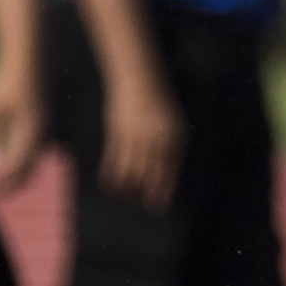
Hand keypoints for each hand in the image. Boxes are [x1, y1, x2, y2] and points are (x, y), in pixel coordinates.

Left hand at [0, 61, 42, 186]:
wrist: (26, 60)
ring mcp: (43, 129)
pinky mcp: (40, 123)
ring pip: (33, 161)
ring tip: (1, 183)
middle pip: (29, 169)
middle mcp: (41, 134)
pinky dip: (21, 162)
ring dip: (17, 175)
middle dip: (11, 184)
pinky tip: (10, 163)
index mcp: (29, 132)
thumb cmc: (6, 82)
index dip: (2, 182)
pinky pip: (33, 150)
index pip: (16, 167)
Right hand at [100, 79, 184, 208]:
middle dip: (147, 192)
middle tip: (143, 207)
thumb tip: (165, 168)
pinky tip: (110, 184)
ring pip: (133, 168)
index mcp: (174, 137)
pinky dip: (112, 173)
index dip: (164, 188)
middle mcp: (158, 139)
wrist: (138, 78)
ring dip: (128, 186)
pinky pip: (116, 158)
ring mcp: (138, 136)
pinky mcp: (119, 132)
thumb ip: (168, 143)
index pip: (170, 170)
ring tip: (125, 198)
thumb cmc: (156, 100)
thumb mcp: (170, 122)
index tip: (159, 204)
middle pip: (152, 173)